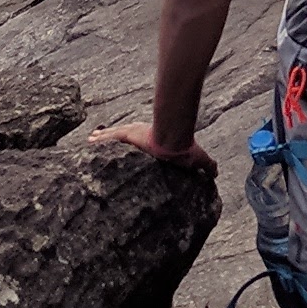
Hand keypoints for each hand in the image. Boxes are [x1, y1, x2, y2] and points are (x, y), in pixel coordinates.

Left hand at [92, 120, 214, 171]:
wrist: (175, 140)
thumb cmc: (184, 148)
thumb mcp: (199, 160)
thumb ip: (208, 166)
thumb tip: (217, 173)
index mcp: (155, 146)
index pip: (144, 145)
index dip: (137, 146)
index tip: (133, 149)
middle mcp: (142, 138)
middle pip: (124, 138)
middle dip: (113, 141)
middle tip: (102, 145)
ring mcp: (134, 135)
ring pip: (114, 136)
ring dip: (102, 138)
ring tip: (91, 140)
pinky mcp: (128, 133)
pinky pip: (110, 135)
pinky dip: (100, 137)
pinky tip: (90, 139)